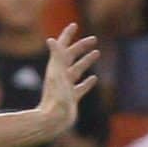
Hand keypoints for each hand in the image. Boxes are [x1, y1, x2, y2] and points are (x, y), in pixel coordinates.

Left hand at [37, 22, 98, 137]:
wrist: (52, 122)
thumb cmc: (55, 99)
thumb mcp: (56, 75)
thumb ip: (55, 57)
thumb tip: (50, 40)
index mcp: (56, 69)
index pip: (61, 48)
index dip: (67, 36)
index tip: (74, 25)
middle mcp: (60, 77)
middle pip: (71, 57)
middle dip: (81, 47)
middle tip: (93, 39)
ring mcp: (65, 88)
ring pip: (77, 70)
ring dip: (86, 61)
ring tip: (97, 53)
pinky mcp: (71, 100)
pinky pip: (80, 88)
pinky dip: (87, 82)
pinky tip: (94, 79)